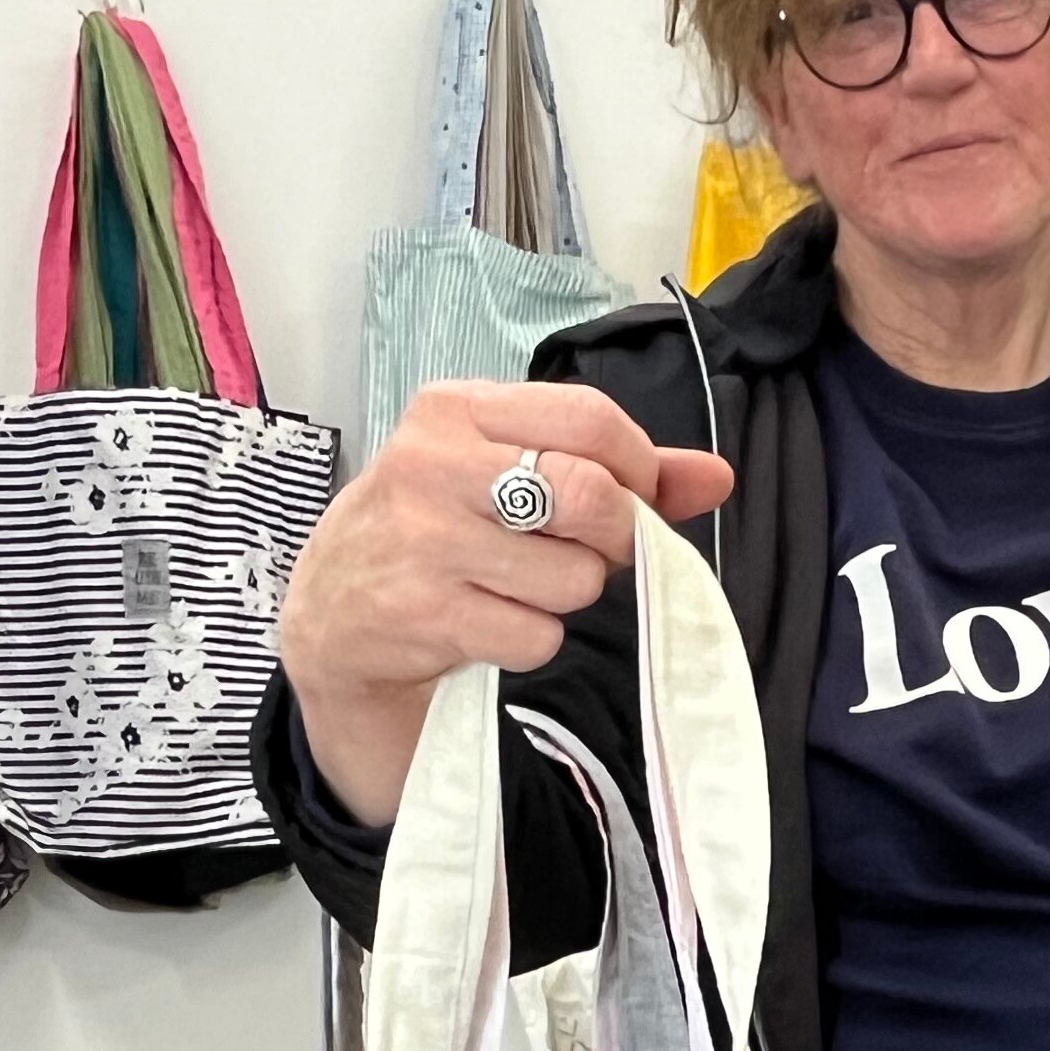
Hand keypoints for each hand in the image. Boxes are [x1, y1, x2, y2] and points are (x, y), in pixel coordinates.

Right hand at [278, 381, 738, 825]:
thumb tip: (716, 476)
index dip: (637, 468)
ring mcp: (425, 541)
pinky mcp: (425, 614)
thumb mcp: (503, 474)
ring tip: (518, 587)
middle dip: (615, 536)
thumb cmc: (434, 532)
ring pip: (573, 576)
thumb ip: (614, 469)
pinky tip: (489, 623)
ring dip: (567, 595)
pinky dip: (530, 639)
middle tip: (591, 552)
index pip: (592, 418)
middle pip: (591, 494)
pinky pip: (536, 634)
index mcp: (455, 411)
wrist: (333, 614)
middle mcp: (433, 465)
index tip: (632, 498)